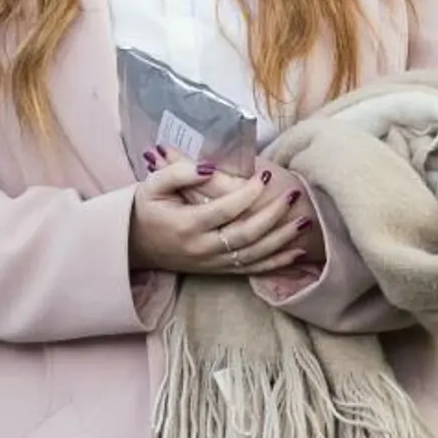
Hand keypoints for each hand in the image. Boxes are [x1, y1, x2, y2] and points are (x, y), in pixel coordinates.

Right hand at [127, 157, 308, 274]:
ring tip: (304, 220)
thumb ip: (179, 172)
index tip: (265, 176)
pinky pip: (252, 270)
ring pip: (254, 255)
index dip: (248, 194)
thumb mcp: (153, 184)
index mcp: (187, 225)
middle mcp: (202, 248)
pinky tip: (298, 251)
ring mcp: (212, 263)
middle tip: (293, 194)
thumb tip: (207, 166)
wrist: (132, 244)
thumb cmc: (145, 208)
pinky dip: (277, 263)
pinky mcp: (218, 271)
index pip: (225, 211)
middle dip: (273, 215)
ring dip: (282, 240)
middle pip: (246, 235)